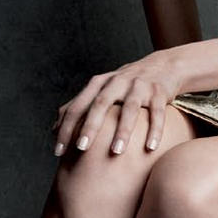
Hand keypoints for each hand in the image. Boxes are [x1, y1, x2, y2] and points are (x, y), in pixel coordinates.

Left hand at [52, 49, 185, 157]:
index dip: (66, 128)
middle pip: (100, 104)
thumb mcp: (101, 90)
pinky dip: (155, 130)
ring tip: (116, 152)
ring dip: (122, 131)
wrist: (164, 65)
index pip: (77, 106)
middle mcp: (117, 82)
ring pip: (129, 108)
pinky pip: (157, 113)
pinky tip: (150, 148)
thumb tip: (53, 129)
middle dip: (90, 127)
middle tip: (81, 149)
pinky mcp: (159, 92)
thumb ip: (78, 107)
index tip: (58, 151)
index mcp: (99, 83)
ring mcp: (139, 86)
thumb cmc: (126, 84)